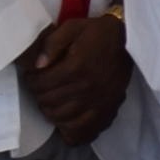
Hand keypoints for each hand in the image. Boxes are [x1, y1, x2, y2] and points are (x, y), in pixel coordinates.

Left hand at [23, 12, 134, 140]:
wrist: (127, 40)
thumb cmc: (97, 33)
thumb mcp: (72, 27)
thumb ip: (52, 43)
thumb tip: (37, 65)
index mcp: (76, 67)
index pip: (41, 84)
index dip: (31, 81)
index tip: (32, 76)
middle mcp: (87, 88)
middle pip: (49, 103)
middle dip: (39, 95)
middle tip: (40, 88)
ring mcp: (98, 103)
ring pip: (62, 119)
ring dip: (51, 111)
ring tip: (51, 101)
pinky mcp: (107, 111)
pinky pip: (84, 133)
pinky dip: (71, 131)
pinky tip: (66, 122)